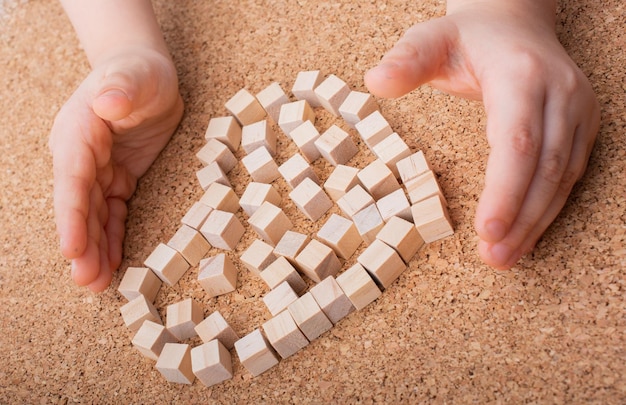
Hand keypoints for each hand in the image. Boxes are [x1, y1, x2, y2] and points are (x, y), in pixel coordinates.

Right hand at [49, 48, 182, 290]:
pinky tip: (111, 265)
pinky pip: (112, 214)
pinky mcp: (118, 179)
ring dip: (94, 250)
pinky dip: (112, 239)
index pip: (72, 180)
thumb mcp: (135, 75)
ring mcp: (98, 171)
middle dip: (82, 245)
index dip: (71, 216)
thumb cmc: (139, 72)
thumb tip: (106, 103)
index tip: (72, 248)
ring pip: (93, 216)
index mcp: (79, 133)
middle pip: (79, 206)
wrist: (147, 75)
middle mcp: (82, 157)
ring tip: (96, 285)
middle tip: (87, 282)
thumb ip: (120, 88)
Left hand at [364, 1, 599, 267]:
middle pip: (545, 167)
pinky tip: (525, 235)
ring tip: (505, 257)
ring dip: (535, 222)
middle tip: (493, 257)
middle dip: (520, 218)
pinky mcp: (582, 125)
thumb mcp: (430, 40)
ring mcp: (577, 110)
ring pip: (562, 177)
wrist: (514, 25)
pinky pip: (568, 174)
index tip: (486, 229)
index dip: (506, 189)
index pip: (518, 141)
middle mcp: (559, 93)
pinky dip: (546, 209)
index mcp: (521, 74)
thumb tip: (375, 82)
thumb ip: (406, 61)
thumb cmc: (467, 39)